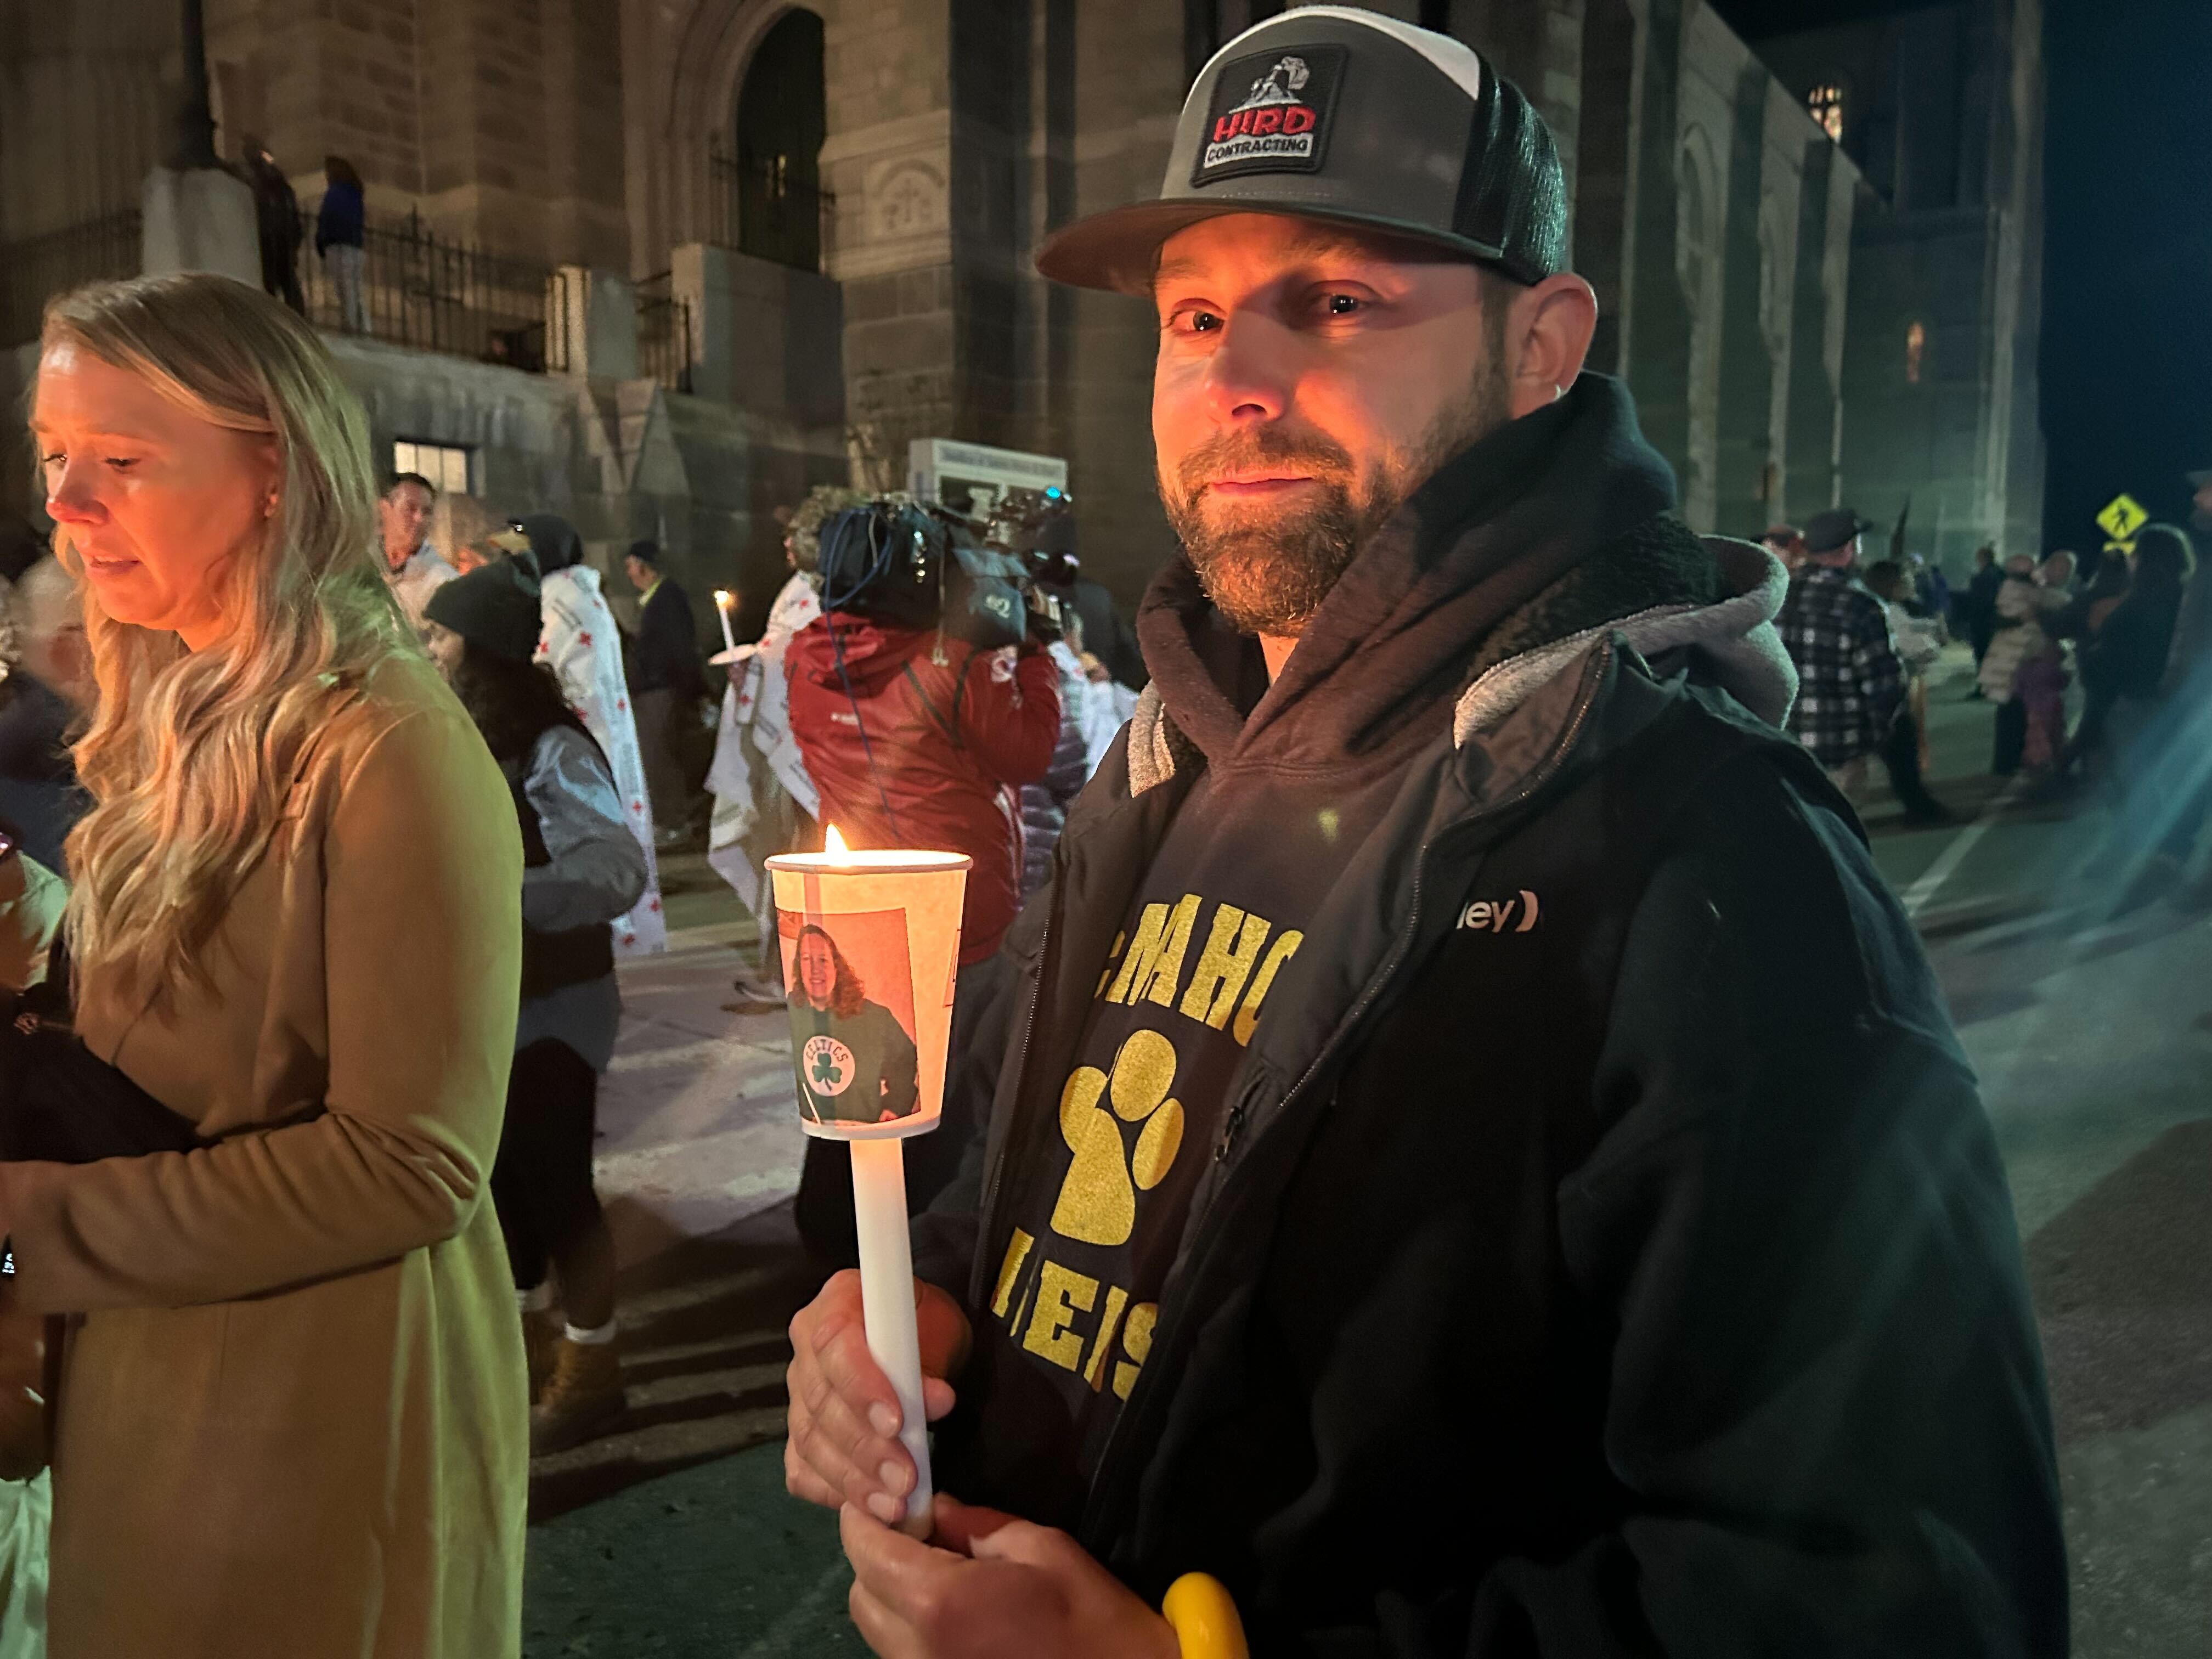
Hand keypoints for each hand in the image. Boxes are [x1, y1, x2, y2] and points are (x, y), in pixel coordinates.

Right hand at [787, 1271, 971, 1522]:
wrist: (917, 1346)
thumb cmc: (927, 1329)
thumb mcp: (939, 1328)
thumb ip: (929, 1362)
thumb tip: (934, 1400)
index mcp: (837, 1304)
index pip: (834, 1344)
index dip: (861, 1386)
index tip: (897, 1421)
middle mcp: (806, 1350)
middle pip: (820, 1404)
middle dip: (865, 1447)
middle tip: (906, 1477)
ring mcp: (797, 1396)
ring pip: (810, 1443)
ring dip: (855, 1479)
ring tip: (896, 1502)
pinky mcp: (799, 1437)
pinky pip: (804, 1472)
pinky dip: (835, 1493)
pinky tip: (868, 1506)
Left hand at [842, 1496, 1178, 1658]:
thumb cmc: (1089, 1614)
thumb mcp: (1041, 1548)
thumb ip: (976, 1526)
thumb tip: (936, 1510)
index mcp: (939, 1603)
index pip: (867, 1551)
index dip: (863, 1517)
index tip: (879, 1494)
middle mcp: (915, 1649)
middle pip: (860, 1593)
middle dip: (875, 1555)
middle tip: (914, 1527)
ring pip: (876, 1628)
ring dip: (890, 1591)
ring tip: (935, 1566)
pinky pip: (900, 1652)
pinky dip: (908, 1623)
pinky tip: (947, 1604)